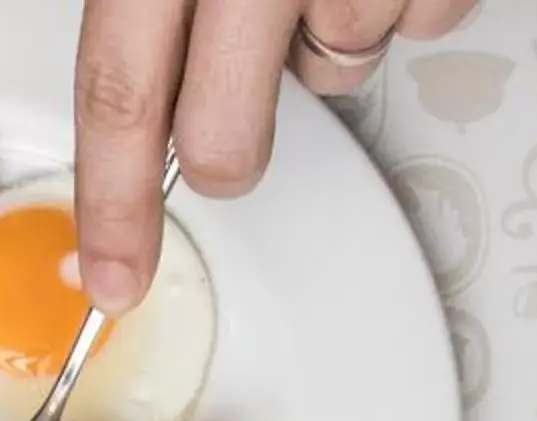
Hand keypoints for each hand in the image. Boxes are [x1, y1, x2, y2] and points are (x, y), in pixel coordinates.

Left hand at [73, 0, 483, 312]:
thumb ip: (157, 10)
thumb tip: (134, 114)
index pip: (120, 94)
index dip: (113, 200)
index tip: (114, 277)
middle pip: (225, 139)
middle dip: (228, 150)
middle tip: (240, 86)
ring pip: (336, 72)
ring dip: (327, 35)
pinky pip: (422, 22)